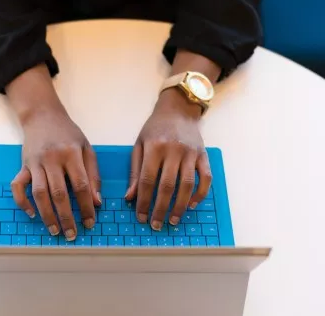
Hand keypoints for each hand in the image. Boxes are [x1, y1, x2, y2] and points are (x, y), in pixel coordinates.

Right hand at [6, 65, 100, 240]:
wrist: (42, 115)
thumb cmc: (68, 133)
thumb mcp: (87, 148)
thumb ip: (93, 174)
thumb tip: (97, 202)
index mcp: (72, 154)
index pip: (81, 185)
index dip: (86, 206)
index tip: (90, 222)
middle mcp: (52, 159)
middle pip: (59, 193)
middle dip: (66, 217)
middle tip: (72, 234)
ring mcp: (35, 162)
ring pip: (39, 193)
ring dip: (47, 214)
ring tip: (54, 231)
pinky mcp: (23, 165)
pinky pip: (17, 186)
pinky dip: (22, 201)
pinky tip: (31, 214)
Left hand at [125, 88, 211, 229]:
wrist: (178, 110)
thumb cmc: (155, 128)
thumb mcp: (139, 144)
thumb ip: (134, 171)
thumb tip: (130, 197)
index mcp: (154, 147)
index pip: (147, 180)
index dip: (143, 201)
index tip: (141, 216)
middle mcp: (173, 151)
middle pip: (167, 186)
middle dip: (160, 208)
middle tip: (156, 224)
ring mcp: (191, 153)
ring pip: (187, 185)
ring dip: (180, 206)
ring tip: (173, 220)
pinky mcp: (203, 155)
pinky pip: (205, 178)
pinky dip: (200, 193)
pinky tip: (192, 204)